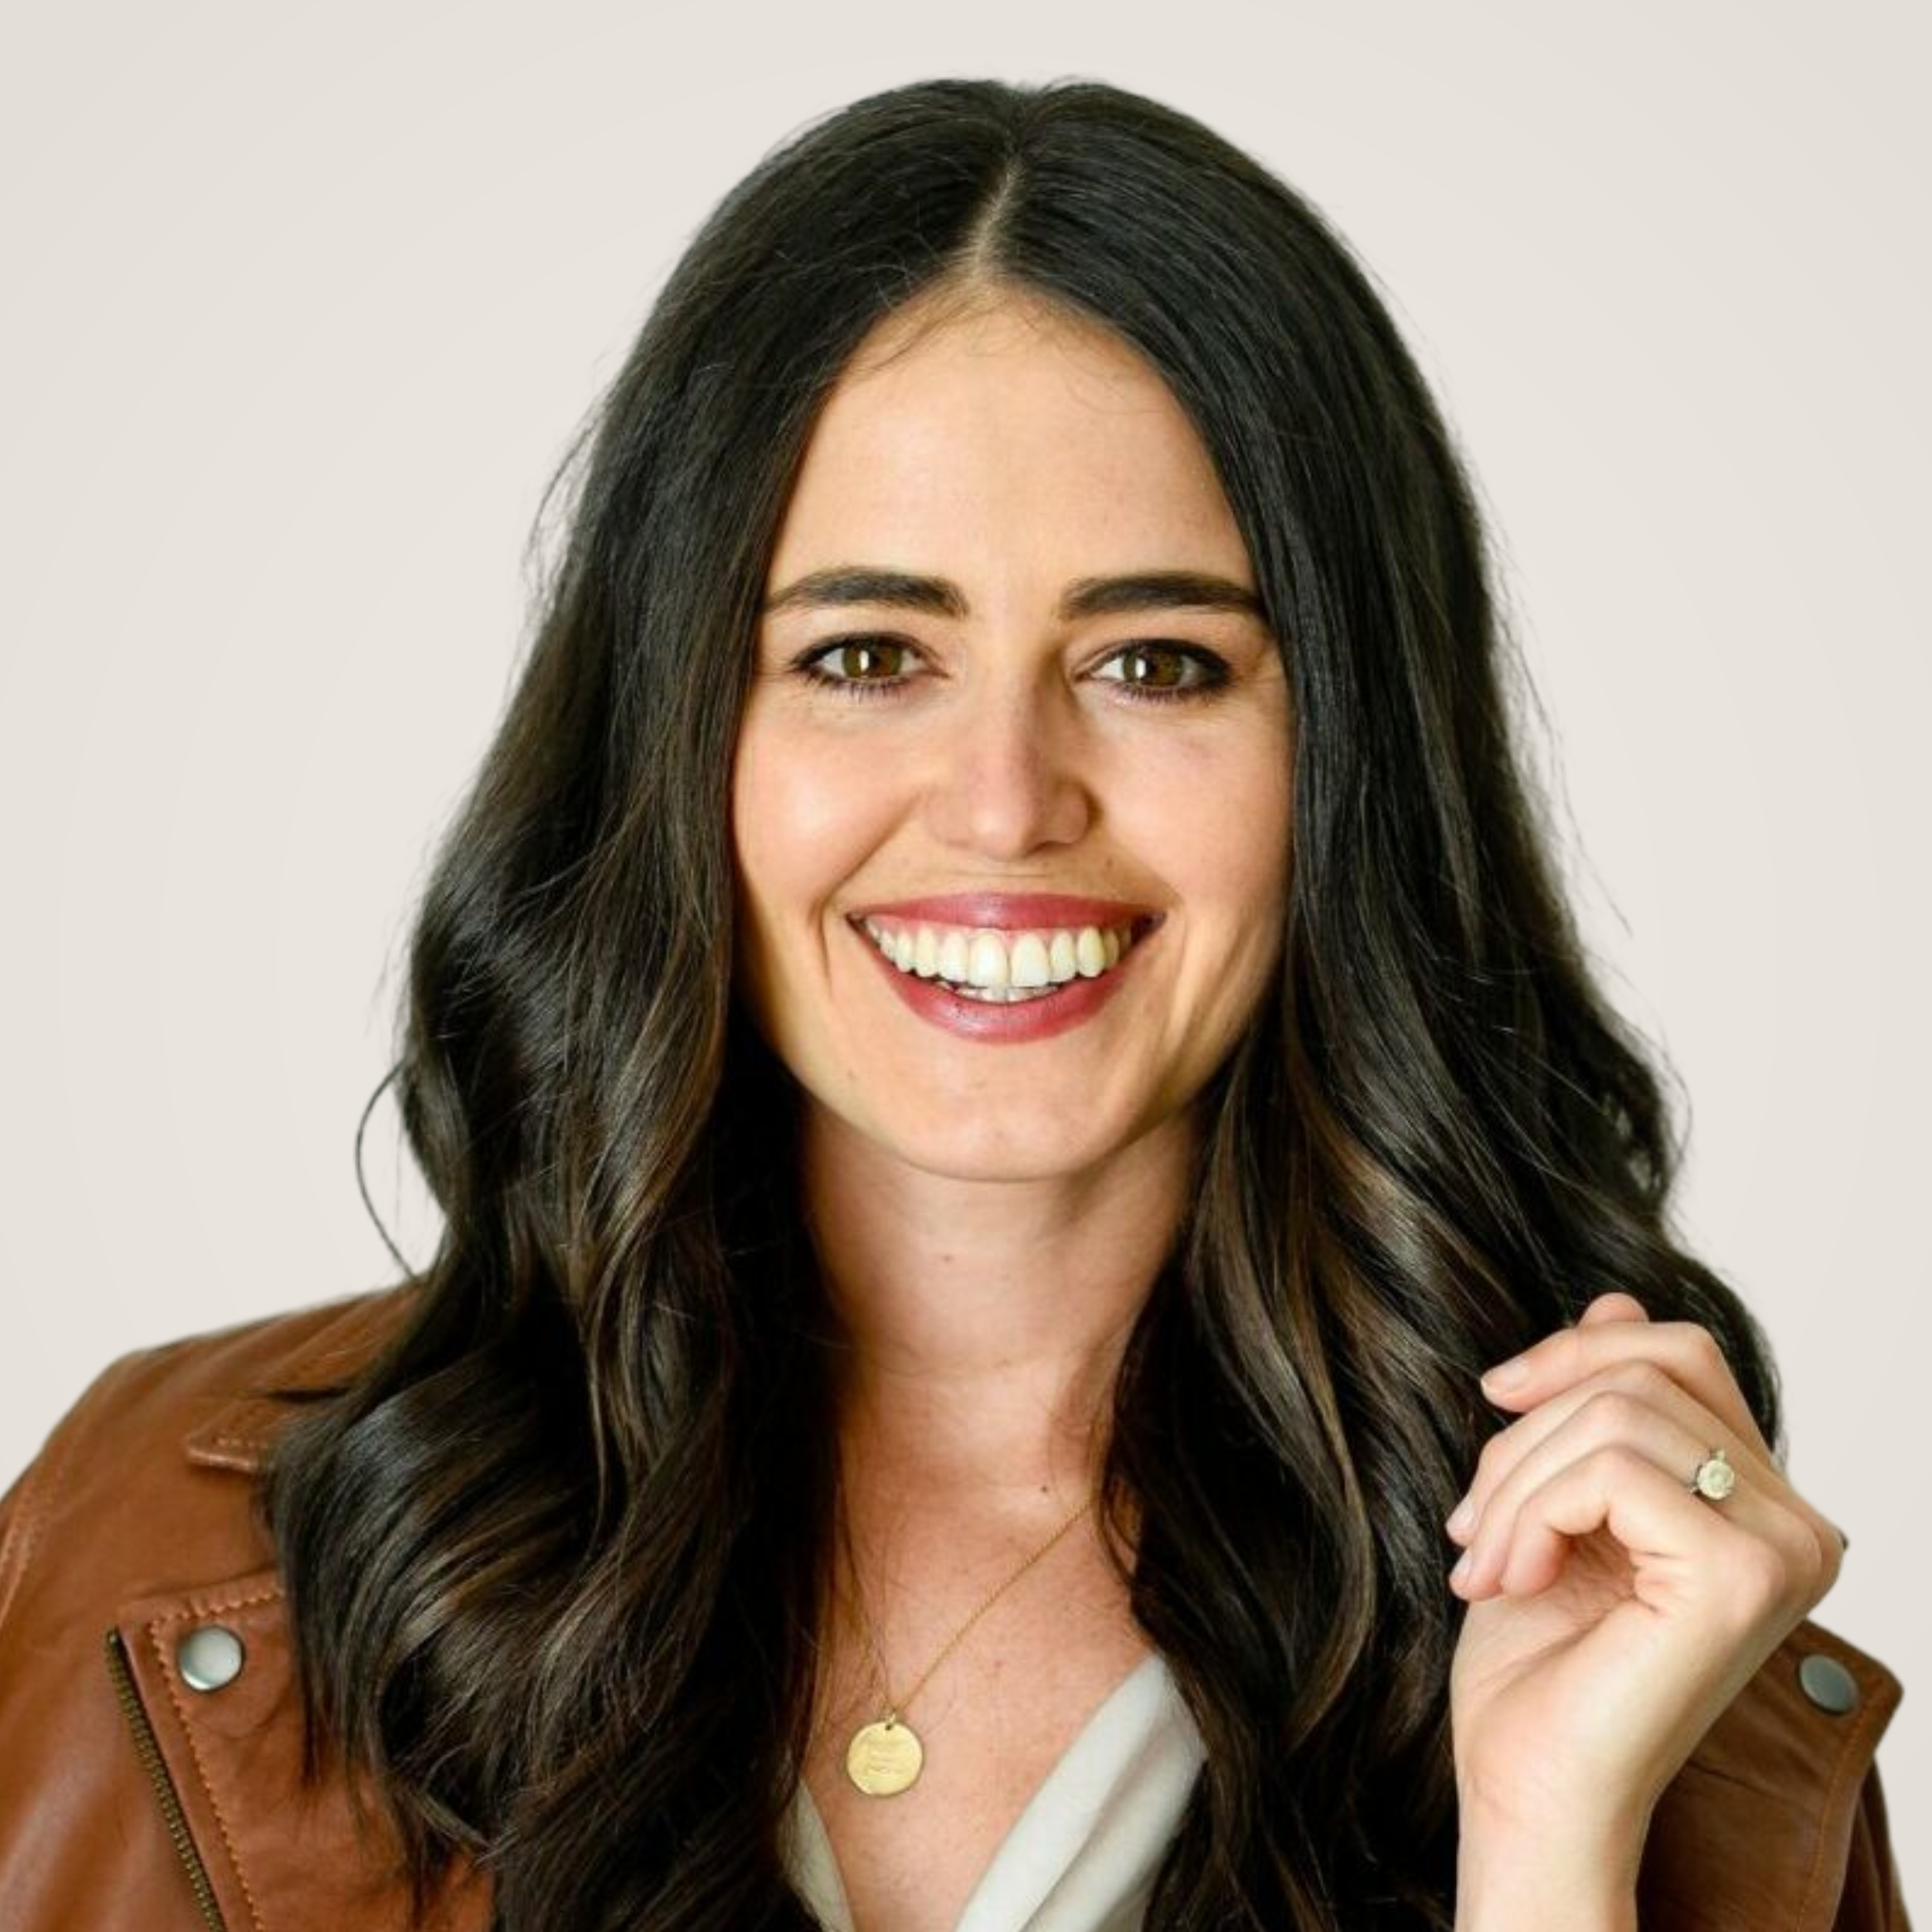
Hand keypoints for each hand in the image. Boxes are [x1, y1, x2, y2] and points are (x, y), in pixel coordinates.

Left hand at [1444, 1291, 1845, 1867]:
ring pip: (1614, 1416)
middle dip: (1526, 1433)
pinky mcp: (1741, 1574)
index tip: (1496, 1400)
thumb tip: (1616, 1299)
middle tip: (1475, 1525)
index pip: (1677, 1353)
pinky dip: (1529, 1514)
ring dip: (1514, 1483)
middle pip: (1639, 1373)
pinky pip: (1609, 1470)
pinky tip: (1509, 1581)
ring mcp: (1780, 1548)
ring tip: (1487, 1561)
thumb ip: (1601, 1410)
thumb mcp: (1556, 1499)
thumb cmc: (1538, 1663)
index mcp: (1759, 1502)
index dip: (1573, 1354)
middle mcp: (1795, 1523)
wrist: (1527, 1788)